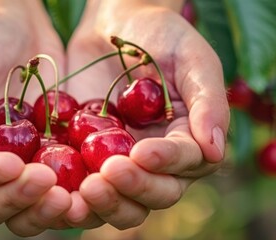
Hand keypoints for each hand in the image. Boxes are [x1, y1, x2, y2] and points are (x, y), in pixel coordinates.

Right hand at [0, 0, 69, 235]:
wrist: (18, 29)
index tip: (12, 164)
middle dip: (18, 198)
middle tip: (49, 182)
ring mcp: (18, 175)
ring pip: (25, 213)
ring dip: (45, 212)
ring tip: (71, 197)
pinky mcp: (51, 169)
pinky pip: (61, 196)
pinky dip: (75, 201)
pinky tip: (93, 188)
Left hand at [62, 0, 229, 228]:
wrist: (113, 25)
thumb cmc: (160, 35)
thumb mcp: (191, 57)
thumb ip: (208, 101)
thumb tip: (216, 151)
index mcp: (191, 140)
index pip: (186, 162)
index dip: (166, 162)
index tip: (142, 152)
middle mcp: (162, 163)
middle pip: (157, 194)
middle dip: (134, 187)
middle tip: (106, 174)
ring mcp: (124, 166)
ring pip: (123, 204)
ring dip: (106, 204)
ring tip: (85, 189)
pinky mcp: (89, 164)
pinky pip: (84, 192)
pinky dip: (74, 197)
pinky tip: (59, 189)